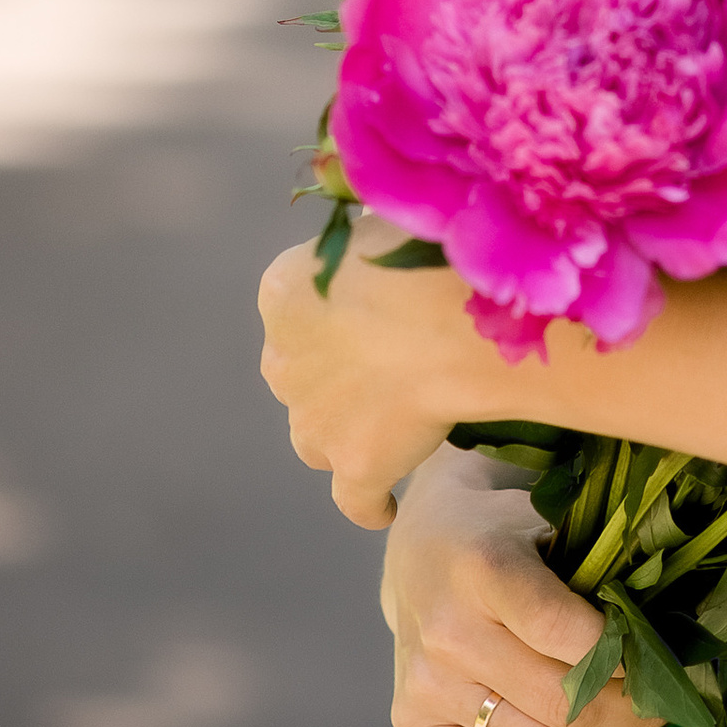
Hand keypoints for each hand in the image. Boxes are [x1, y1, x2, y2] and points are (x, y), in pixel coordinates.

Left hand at [257, 220, 476, 523]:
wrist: (444, 314)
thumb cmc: (424, 248)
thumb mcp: (382, 218)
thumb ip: (368, 241)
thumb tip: (380, 239)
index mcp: (282, 293)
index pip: (296, 307)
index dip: (338, 311)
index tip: (376, 309)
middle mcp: (282, 361)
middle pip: (301, 375)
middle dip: (335, 373)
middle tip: (394, 362)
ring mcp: (314, 420)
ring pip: (315, 437)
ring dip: (342, 432)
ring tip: (387, 426)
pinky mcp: (354, 464)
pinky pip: (355, 499)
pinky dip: (370, 504)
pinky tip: (386, 508)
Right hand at [382, 443, 659, 726]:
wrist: (420, 545)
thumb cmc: (503, 533)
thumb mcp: (550, 525)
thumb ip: (595, 577)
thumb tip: (660, 646)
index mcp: (483, 567)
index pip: (566, 633)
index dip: (624, 659)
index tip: (658, 661)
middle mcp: (446, 631)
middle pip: (556, 701)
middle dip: (626, 712)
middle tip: (662, 707)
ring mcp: (424, 683)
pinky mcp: (412, 721)